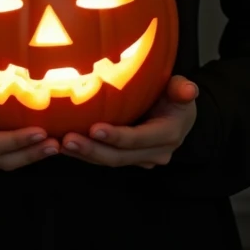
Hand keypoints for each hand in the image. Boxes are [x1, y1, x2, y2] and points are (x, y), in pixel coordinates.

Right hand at [0, 65, 59, 169]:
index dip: (14, 140)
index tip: (40, 131)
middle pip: (0, 159)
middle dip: (29, 153)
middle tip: (57, 143)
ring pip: (3, 162)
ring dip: (30, 155)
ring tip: (56, 145)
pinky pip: (2, 156)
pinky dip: (23, 151)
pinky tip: (43, 140)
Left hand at [60, 74, 198, 168]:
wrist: (176, 115)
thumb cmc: (175, 96)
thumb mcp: (181, 89)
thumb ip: (181, 89)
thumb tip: (189, 91)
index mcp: (167, 135)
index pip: (138, 139)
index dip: (117, 136)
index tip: (94, 128)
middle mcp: (154, 152)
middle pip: (120, 156)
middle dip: (92, 150)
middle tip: (68, 139)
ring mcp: (140, 159)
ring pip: (108, 160)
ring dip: (83, 154)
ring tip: (60, 143)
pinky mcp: (126, 157)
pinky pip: (103, 158)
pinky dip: (83, 152)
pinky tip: (62, 144)